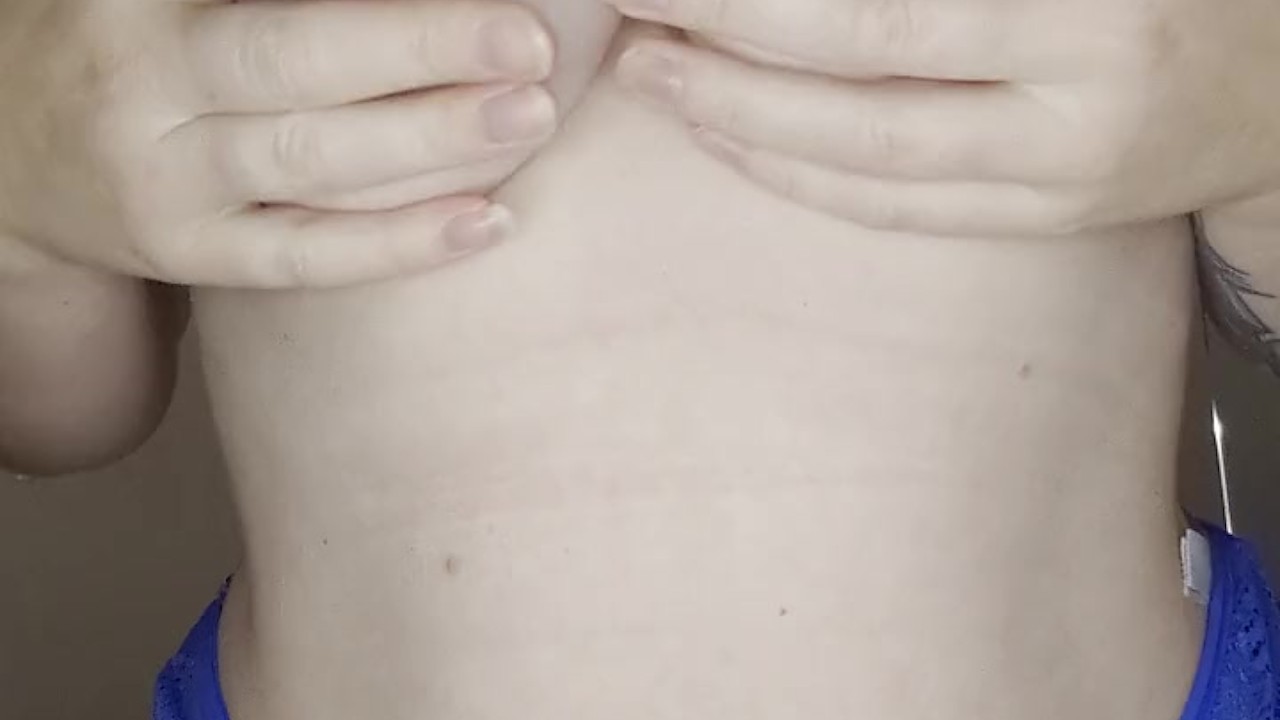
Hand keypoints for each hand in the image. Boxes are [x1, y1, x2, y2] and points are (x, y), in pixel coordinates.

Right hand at [0, 0, 557, 287]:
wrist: (13, 152)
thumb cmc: (133, 45)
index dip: (382, 1)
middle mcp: (144, 83)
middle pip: (292, 59)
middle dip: (419, 48)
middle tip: (529, 42)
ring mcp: (163, 181)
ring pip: (310, 163)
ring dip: (431, 143)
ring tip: (529, 117)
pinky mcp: (190, 253)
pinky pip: (304, 257)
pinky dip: (398, 244)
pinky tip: (486, 222)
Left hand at [605, 0, 1279, 236]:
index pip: (875, 3)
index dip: (750, 0)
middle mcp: (1083, 88)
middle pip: (860, 80)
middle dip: (725, 55)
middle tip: (631, 23)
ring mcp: (1070, 171)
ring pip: (870, 163)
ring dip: (745, 125)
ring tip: (657, 81)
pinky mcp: (1055, 220)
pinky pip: (906, 211)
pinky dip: (809, 180)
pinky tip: (737, 146)